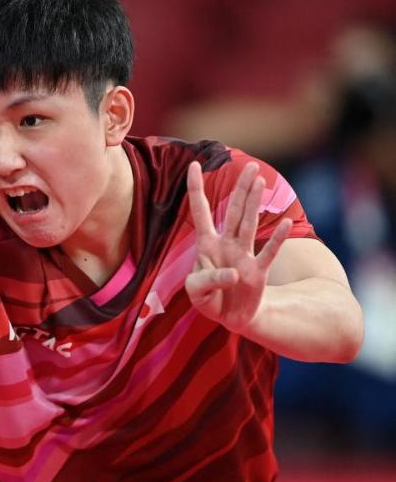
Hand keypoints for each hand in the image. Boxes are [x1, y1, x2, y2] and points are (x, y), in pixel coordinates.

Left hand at [185, 161, 292, 332]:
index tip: (194, 164)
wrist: (228, 316)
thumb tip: (233, 274)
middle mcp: (227, 244)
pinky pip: (269, 253)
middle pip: (234, 211)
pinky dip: (277, 240)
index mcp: (206, 244)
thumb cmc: (208, 298)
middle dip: (241, 189)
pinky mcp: (258, 272)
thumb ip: (207, 281)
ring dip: (254, 203)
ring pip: (250, 223)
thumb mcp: (196, 292)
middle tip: (252, 167)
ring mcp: (244, 255)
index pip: (200, 211)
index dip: (196, 189)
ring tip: (261, 181)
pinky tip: (287, 224)